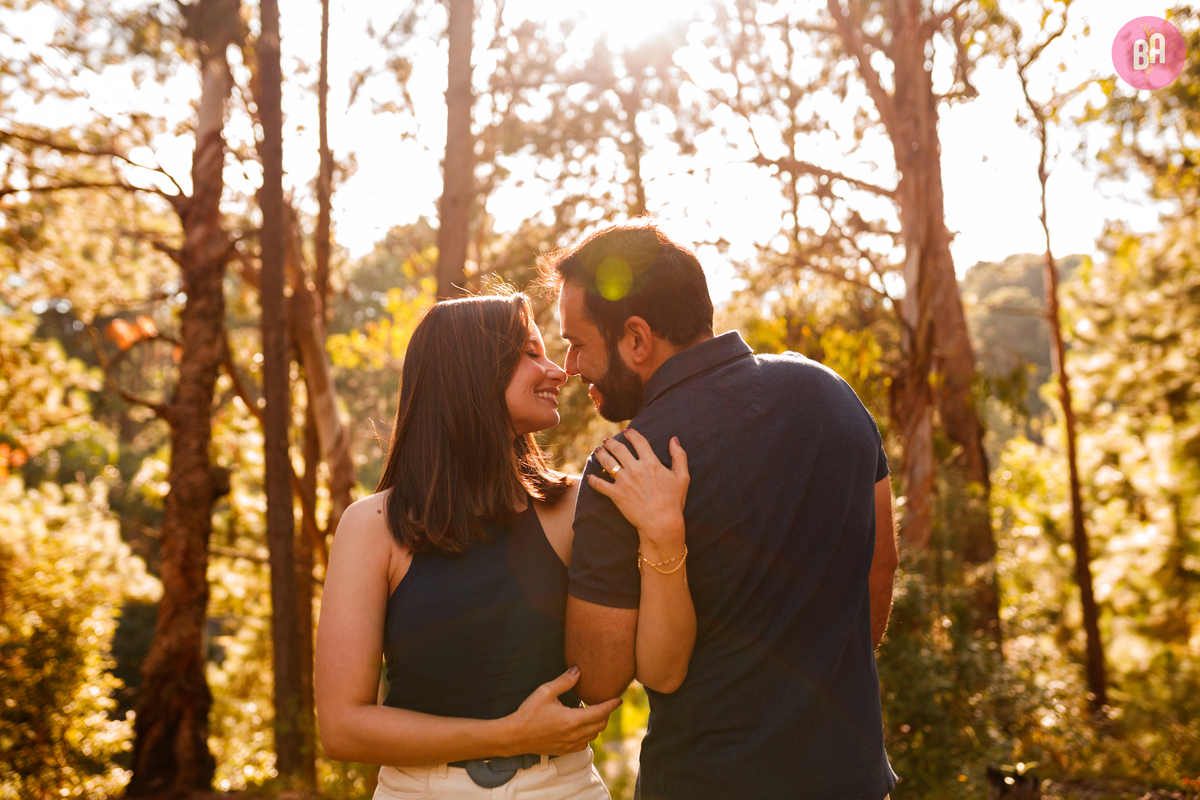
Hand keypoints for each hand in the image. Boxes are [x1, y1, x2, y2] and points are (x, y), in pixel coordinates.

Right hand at [505, 666, 621, 754]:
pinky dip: (588, 735)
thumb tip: (578, 670)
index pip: (600, 712)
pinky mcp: (565, 750)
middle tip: (604, 703)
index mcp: (572, 720)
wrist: (515, 736)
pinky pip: (584, 744)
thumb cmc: (529, 712)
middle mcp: (575, 735)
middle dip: (606, 714)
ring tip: (592, 713)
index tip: (619, 699)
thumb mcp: (546, 692)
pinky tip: (580, 726)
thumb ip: (564, 681)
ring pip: (594, 735)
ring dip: (597, 724)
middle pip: (600, 725)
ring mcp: (570, 745)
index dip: (611, 705)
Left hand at [588, 429, 688, 557]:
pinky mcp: (616, 495)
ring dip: (600, 455)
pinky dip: (593, 480)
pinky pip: (600, 485)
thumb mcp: (682, 477)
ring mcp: (624, 481)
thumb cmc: (674, 501)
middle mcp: (635, 469)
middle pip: (618, 449)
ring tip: (597, 451)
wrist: (662, 523)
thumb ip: (679, 456)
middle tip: (606, 441)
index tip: (626, 431)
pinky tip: (589, 477)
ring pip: (607, 463)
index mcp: (651, 462)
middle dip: (611, 442)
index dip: (631, 434)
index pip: (638, 441)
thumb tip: (674, 439)